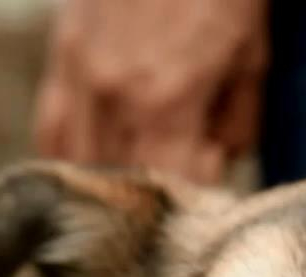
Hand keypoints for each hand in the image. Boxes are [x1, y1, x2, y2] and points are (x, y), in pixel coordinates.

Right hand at [33, 0, 269, 183]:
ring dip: (110, 184)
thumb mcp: (252, 51)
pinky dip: (73, 157)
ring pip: (79, 168)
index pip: (171, 187)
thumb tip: (219, 160)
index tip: (212, 182)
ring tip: (140, 176)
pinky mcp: (60, 57)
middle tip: (180, 182)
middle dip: (153, 196)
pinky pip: (52, 133)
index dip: (196, 194)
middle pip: (121, 188)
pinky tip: (99, 156)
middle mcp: (111, 98)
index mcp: (165, 100)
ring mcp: (77, 77)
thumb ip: (236, 119)